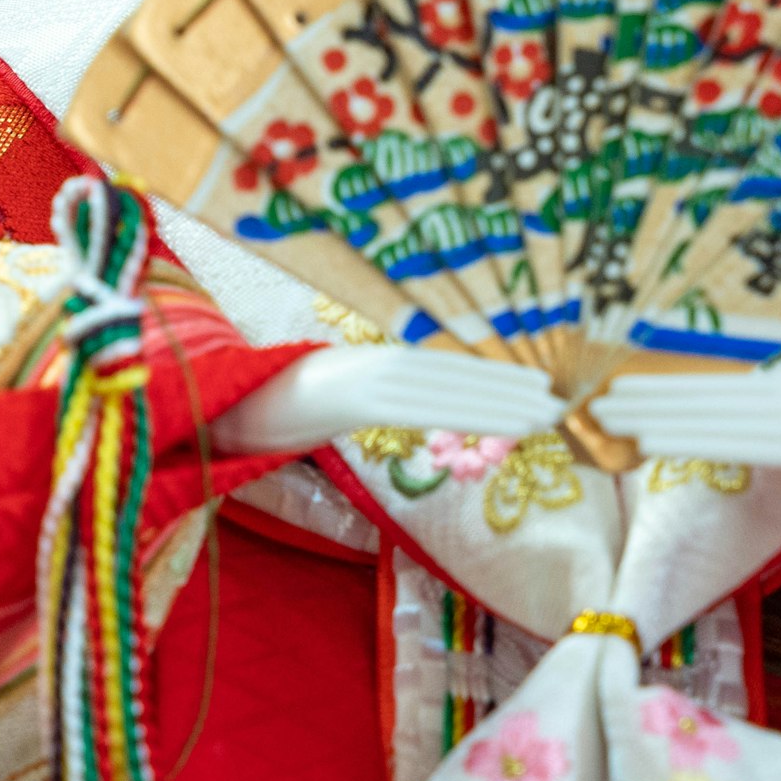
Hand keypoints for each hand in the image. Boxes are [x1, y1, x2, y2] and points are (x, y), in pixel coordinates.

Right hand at [211, 344, 567, 456]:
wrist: (216, 407)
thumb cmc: (267, 413)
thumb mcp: (328, 406)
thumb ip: (367, 405)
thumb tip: (401, 414)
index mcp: (374, 366)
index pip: (446, 373)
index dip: (495, 378)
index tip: (538, 388)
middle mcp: (377, 364)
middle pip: (457, 375)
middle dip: (511, 387)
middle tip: (565, 400)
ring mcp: (366, 376)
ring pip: (448, 388)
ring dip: (501, 399)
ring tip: (548, 411)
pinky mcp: (354, 396)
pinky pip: (421, 404)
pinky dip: (465, 409)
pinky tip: (499, 417)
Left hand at [584, 371, 780, 496]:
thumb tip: (742, 434)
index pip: (716, 392)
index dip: (662, 388)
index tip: (614, 388)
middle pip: (704, 398)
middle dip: (643, 398)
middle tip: (584, 399)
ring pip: (713, 417)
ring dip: (653, 415)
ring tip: (604, 415)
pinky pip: (742, 443)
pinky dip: (691, 437)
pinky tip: (651, 440)